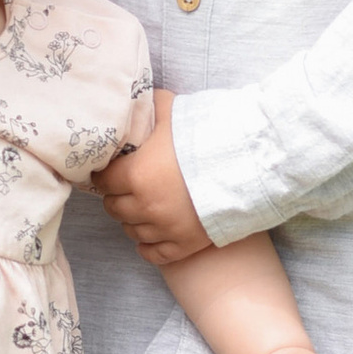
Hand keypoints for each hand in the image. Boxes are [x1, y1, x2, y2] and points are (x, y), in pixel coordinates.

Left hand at [94, 91, 216, 265]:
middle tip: (125, 188)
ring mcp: (165, 229)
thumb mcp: (174, 111)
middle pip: (114, 208)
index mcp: (136, 175)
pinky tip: (150, 235)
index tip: (107, 171)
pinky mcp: (185, 245)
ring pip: (132, 231)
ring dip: (132, 220)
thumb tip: (138, 99)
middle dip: (117, 196)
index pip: (104, 181)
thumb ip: (151, 106)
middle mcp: (145, 206)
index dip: (104, 174)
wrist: (248, 165)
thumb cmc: (207, 136)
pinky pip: (154, 254)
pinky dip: (148, 246)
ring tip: (141, 208)